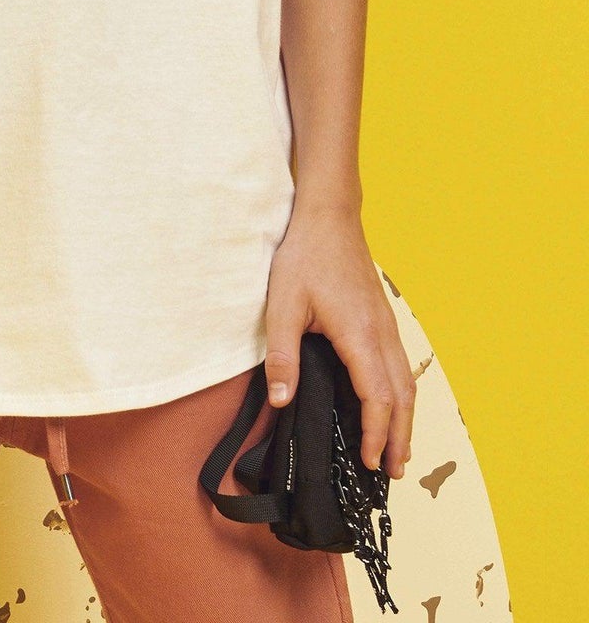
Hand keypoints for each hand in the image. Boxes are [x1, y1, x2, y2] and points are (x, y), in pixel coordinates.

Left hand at [263, 204, 415, 480]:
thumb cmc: (305, 255)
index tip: (370, 463)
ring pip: (406, 381)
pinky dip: (400, 394)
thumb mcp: (283, 304)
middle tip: (393, 473)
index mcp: (360, 334)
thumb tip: (282, 401)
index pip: (377, 397)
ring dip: (405, 418)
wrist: (328, 214)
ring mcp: (386, 324)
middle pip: (402, 396)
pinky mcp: (382, 317)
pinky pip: (399, 364)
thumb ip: (283, 354)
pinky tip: (390, 403)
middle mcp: (382, 333)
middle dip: (400, 437)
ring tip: (398, 450)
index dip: (377, 434)